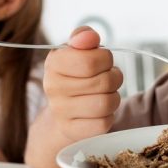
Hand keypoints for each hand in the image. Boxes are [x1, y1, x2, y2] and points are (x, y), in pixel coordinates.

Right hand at [43, 26, 122, 141]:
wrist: (62, 110)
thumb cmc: (76, 74)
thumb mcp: (77, 50)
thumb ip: (84, 36)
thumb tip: (90, 37)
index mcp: (54, 63)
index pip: (91, 60)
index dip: (106, 59)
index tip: (102, 61)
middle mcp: (53, 87)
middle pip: (104, 82)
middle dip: (114, 77)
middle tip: (108, 77)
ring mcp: (61, 111)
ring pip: (106, 103)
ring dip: (114, 97)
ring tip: (105, 93)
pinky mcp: (72, 131)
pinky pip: (104, 123)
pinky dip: (108, 116)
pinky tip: (100, 111)